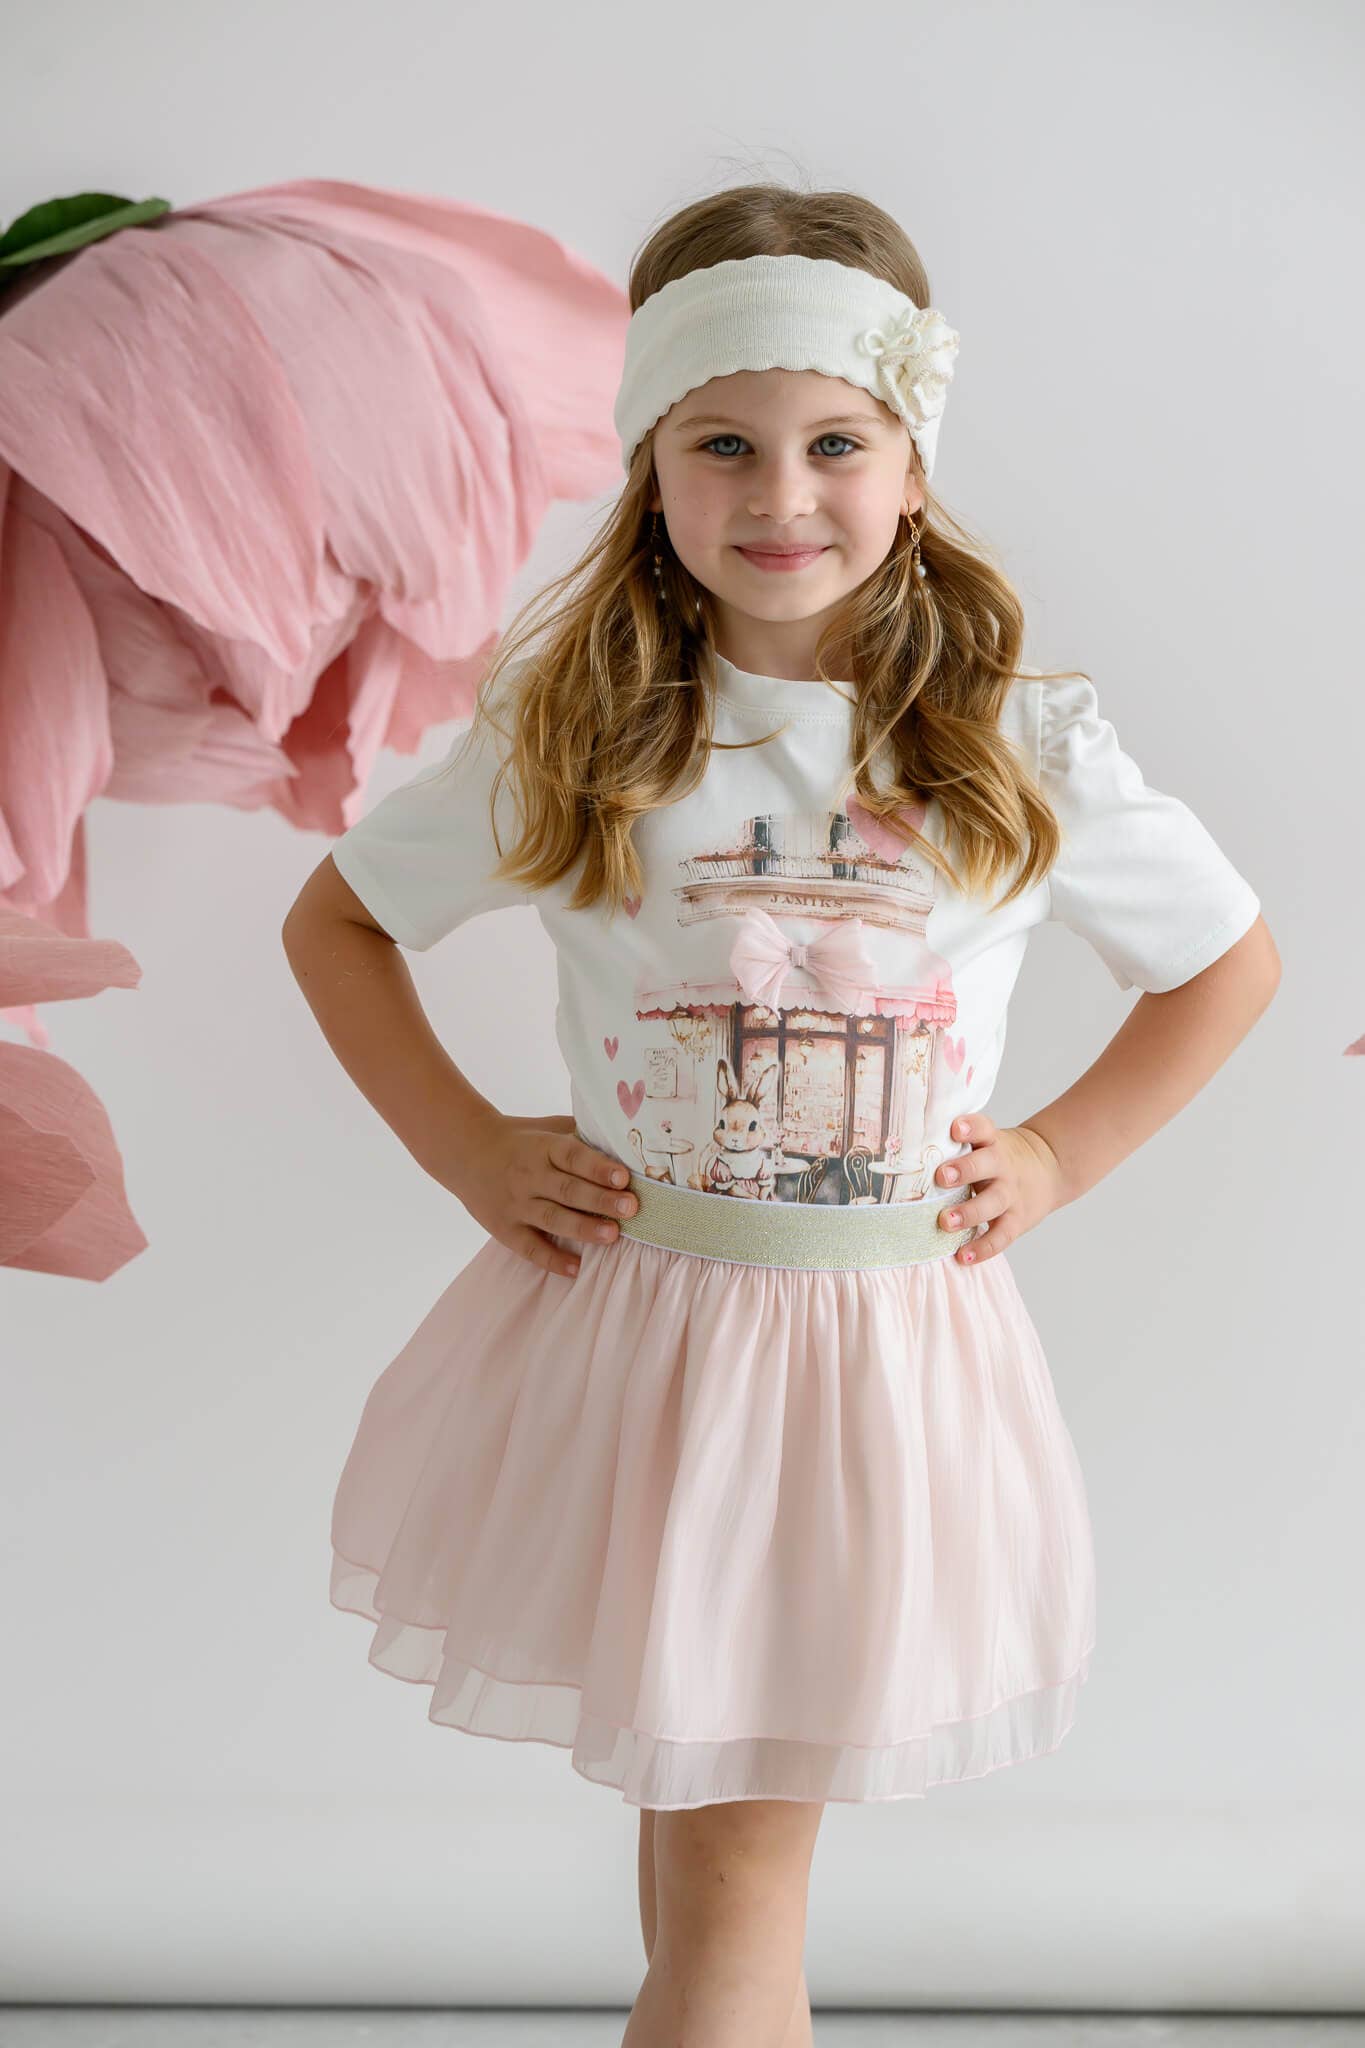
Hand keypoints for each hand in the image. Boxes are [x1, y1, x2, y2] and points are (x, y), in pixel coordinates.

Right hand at [450, 1110, 637, 1280]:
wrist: (466, 1151)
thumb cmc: (521, 1140)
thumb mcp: (547, 1127)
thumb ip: (580, 1133)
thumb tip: (625, 1140)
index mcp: (542, 1147)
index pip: (572, 1156)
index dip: (597, 1167)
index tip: (623, 1177)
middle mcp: (528, 1176)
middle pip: (567, 1190)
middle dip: (600, 1199)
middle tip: (630, 1207)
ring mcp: (515, 1204)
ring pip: (552, 1219)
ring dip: (583, 1228)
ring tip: (612, 1235)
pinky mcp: (504, 1228)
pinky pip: (529, 1248)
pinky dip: (552, 1260)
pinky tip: (575, 1268)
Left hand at [934, 1113, 1067, 1265]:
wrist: (1050, 1168)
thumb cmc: (997, 1158)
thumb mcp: (985, 1143)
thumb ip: (954, 1147)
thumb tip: (903, 1153)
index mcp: (991, 1143)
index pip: (983, 1129)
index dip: (971, 1127)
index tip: (955, 1128)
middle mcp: (1002, 1166)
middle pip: (987, 1165)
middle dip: (964, 1170)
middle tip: (941, 1177)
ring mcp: (1011, 1194)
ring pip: (993, 1203)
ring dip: (969, 1213)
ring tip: (945, 1222)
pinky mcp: (1017, 1221)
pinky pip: (1001, 1236)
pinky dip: (983, 1248)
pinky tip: (963, 1256)